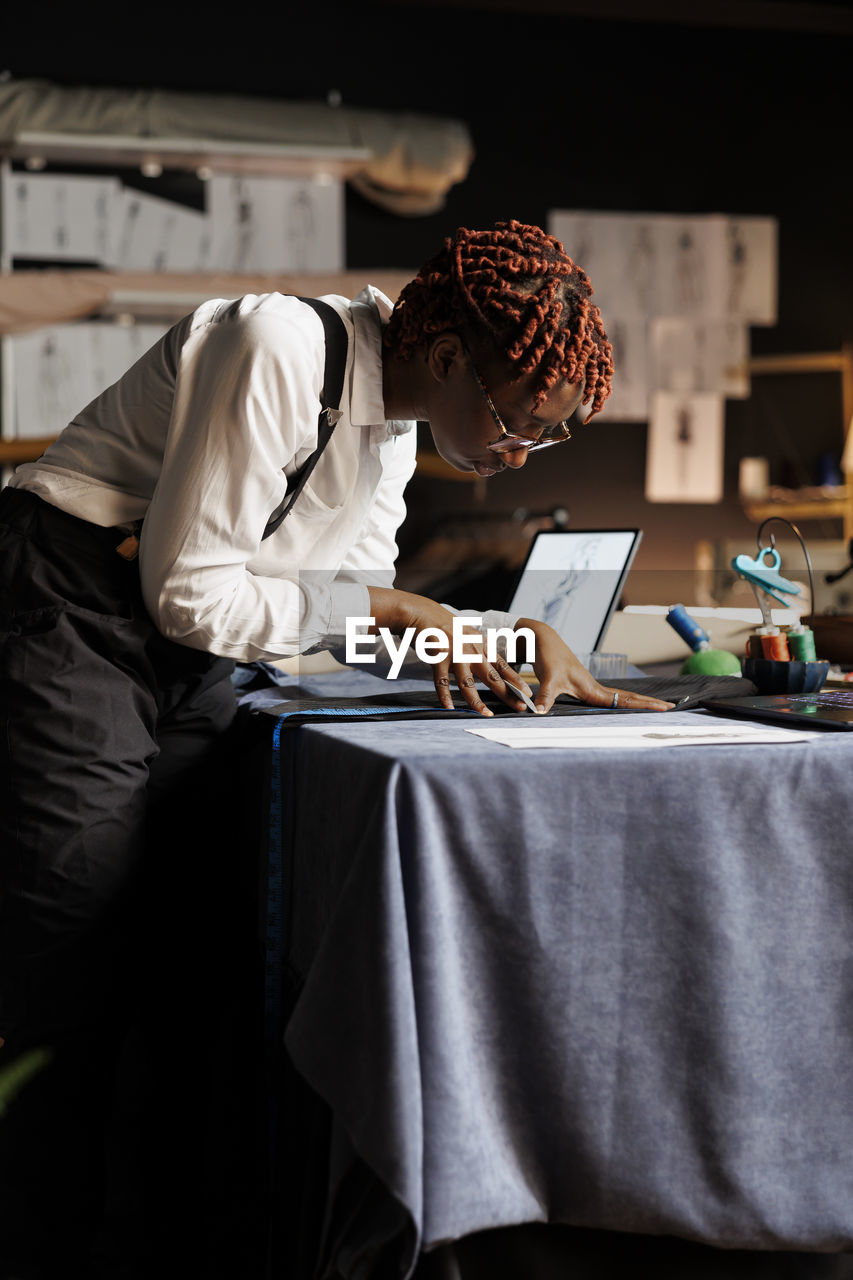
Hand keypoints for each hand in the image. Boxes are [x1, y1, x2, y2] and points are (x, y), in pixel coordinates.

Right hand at [368, 587, 535, 717]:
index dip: (516, 681)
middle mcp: (472, 651)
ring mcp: (456, 655)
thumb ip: (479, 650)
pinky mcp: (439, 658)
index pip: (502, 667)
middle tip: (520, 707)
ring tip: (486, 714)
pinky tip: (449, 708)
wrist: (424, 614)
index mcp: (481, 646)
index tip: (528, 693)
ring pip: (468, 684)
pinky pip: (443, 682)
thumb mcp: (468, 635)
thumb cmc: (446, 628)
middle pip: (492, 677)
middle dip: (508, 694)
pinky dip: (445, 696)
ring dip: (477, 701)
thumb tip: (490, 666)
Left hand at [517, 617, 674, 713]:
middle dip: (649, 704)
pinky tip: (630, 706)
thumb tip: (540, 712)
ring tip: (659, 708)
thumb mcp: (547, 678)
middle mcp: (595, 688)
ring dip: (640, 702)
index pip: (624, 700)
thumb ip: (545, 697)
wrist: (543, 640)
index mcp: (592, 688)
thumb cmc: (548, 657)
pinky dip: (624, 702)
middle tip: (672, 708)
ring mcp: (591, 687)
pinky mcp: (584, 687)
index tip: (664, 708)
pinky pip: (609, 698)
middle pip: (628, 698)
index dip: (644, 705)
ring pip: (621, 697)